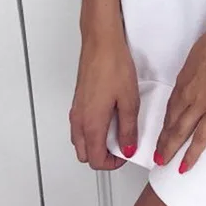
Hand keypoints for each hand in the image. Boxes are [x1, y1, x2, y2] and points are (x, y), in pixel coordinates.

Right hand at [69, 32, 138, 169]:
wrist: (101, 42)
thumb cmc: (113, 65)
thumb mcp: (129, 100)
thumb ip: (128, 129)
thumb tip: (128, 147)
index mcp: (91, 124)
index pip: (96, 160)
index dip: (113, 164)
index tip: (127, 154)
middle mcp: (79, 120)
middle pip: (85, 154)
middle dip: (103, 156)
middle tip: (122, 146)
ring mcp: (76, 110)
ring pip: (81, 140)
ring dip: (97, 143)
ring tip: (118, 130)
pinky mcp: (78, 100)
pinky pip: (81, 126)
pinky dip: (93, 130)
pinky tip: (110, 116)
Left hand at [155, 21, 205, 172]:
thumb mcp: (202, 52)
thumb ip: (200, 65)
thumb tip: (202, 67)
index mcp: (185, 79)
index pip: (172, 105)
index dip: (166, 120)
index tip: (162, 131)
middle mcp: (187, 93)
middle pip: (171, 121)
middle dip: (162, 139)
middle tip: (156, 155)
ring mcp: (199, 103)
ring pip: (180, 131)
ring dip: (170, 148)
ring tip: (163, 163)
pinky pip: (201, 137)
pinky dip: (191, 153)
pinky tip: (184, 166)